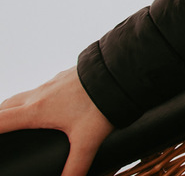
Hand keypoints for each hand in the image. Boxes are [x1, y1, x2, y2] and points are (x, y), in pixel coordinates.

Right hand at [0, 68, 114, 175]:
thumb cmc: (102, 101)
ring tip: (12, 122)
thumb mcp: (87, 140)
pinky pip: (39, 89)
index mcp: (36, 110)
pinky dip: (31, 100)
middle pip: (5, 107)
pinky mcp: (64, 78)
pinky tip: (44, 106)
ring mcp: (51, 84)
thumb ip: (76, 166)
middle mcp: (39, 94)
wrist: (119, 71)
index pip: (0, 121)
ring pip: (21, 96)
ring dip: (11, 108)